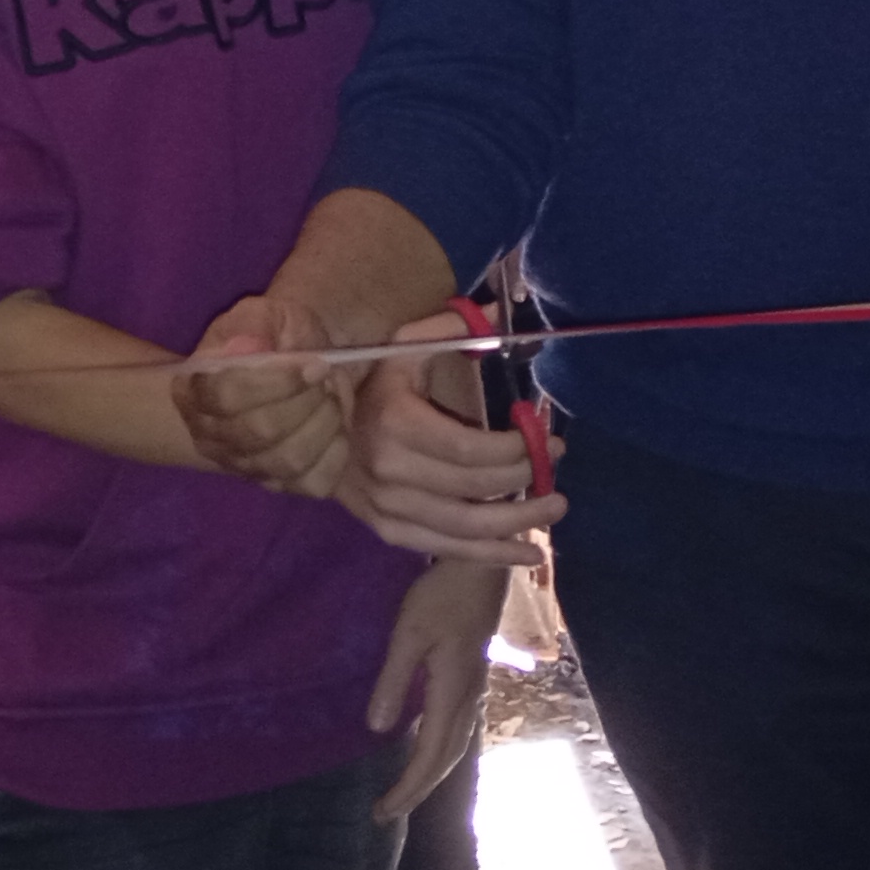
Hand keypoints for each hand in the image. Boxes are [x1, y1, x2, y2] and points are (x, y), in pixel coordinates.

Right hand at [176, 294, 357, 496]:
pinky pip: (313, 483)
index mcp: (194, 390)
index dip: (276, 382)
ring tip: (332, 398)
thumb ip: (255, 326)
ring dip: (325, 423)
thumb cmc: (274, 337)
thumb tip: (247, 348)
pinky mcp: (279, 485)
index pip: (226, 396)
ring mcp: (243, 467)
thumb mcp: (265, 315)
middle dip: (306, 400)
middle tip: (326, 378)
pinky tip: (337, 428)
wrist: (294, 362)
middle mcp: (209, 436)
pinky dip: (336, 452)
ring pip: (287, 460)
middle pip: (260, 431)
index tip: (315, 364)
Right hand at [346, 324, 564, 564]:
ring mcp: (386, 508)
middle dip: (526, 480)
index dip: (517, 449)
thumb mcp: (405, 346)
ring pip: (466, 528)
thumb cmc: (372, 381)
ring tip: (555, 508)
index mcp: (394, 422)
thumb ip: (455, 331)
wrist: (313, 425)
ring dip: (519, 523)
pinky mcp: (389, 531)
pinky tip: (529, 555)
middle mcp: (388, 472)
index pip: (470, 449)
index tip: (549, 438)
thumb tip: (506, 312)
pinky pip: (447, 550)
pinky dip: (492, 557)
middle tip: (557, 467)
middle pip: (473, 489)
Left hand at [366, 561, 504, 818]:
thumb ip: (392, 680)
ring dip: (432, 771)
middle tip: (387, 812)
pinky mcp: (474, 675)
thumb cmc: (442, 594)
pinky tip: (430, 745)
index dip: (408, 788)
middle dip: (418, 789)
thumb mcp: (409, 634)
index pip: (429, 756)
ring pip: (456, 744)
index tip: (382, 812)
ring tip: (407, 789)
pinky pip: (459, 727)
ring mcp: (475, 687)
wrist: (483, 567)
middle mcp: (468, 698)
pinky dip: (442, 749)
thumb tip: (374, 729)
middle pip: (446, 758)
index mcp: (451, 694)